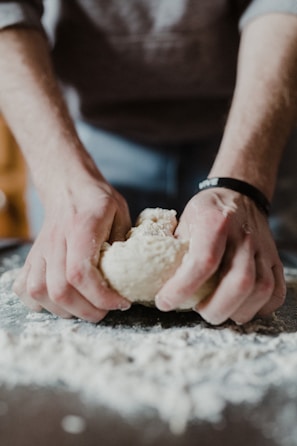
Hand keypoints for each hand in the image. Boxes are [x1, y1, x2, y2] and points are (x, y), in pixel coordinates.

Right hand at [13, 178, 131, 321]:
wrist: (68, 187)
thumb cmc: (97, 201)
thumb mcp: (121, 213)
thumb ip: (125, 242)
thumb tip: (130, 276)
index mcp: (81, 227)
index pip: (80, 273)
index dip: (101, 296)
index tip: (121, 302)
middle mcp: (55, 241)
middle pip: (60, 290)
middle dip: (87, 311)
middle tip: (106, 309)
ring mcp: (39, 250)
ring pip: (39, 293)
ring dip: (65, 310)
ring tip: (86, 307)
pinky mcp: (31, 257)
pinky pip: (23, 288)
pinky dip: (40, 302)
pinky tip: (59, 300)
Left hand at [156, 189, 285, 324]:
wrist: (239, 196)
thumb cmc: (206, 212)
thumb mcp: (183, 221)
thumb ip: (173, 249)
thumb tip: (153, 280)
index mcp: (215, 222)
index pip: (203, 261)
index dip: (183, 287)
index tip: (165, 302)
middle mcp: (243, 235)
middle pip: (239, 281)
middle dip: (216, 307)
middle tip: (199, 312)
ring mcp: (263, 248)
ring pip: (261, 289)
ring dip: (237, 311)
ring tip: (218, 312)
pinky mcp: (274, 260)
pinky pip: (276, 291)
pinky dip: (260, 308)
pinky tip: (240, 308)